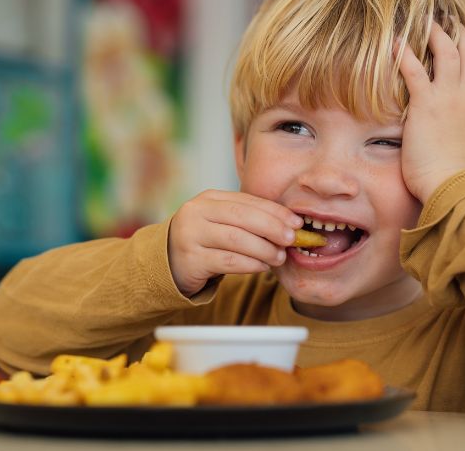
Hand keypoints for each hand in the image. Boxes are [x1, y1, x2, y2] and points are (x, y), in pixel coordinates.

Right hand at [168, 190, 303, 295]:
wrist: (167, 262)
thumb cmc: (205, 241)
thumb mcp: (222, 222)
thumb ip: (248, 220)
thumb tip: (289, 227)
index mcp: (209, 198)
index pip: (248, 201)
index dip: (275, 211)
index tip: (297, 222)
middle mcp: (197, 212)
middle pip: (243, 217)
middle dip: (272, 228)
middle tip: (292, 239)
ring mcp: (191, 235)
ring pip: (236, 239)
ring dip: (264, 249)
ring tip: (279, 257)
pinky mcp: (190, 259)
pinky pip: (227, 261)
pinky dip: (250, 264)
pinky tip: (262, 266)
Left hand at [396, 20, 464, 202]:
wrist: (458, 189)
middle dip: (460, 35)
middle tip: (448, 24)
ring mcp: (448, 98)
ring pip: (447, 53)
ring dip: (437, 35)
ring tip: (427, 23)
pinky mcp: (425, 105)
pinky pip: (414, 70)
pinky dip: (404, 53)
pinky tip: (395, 42)